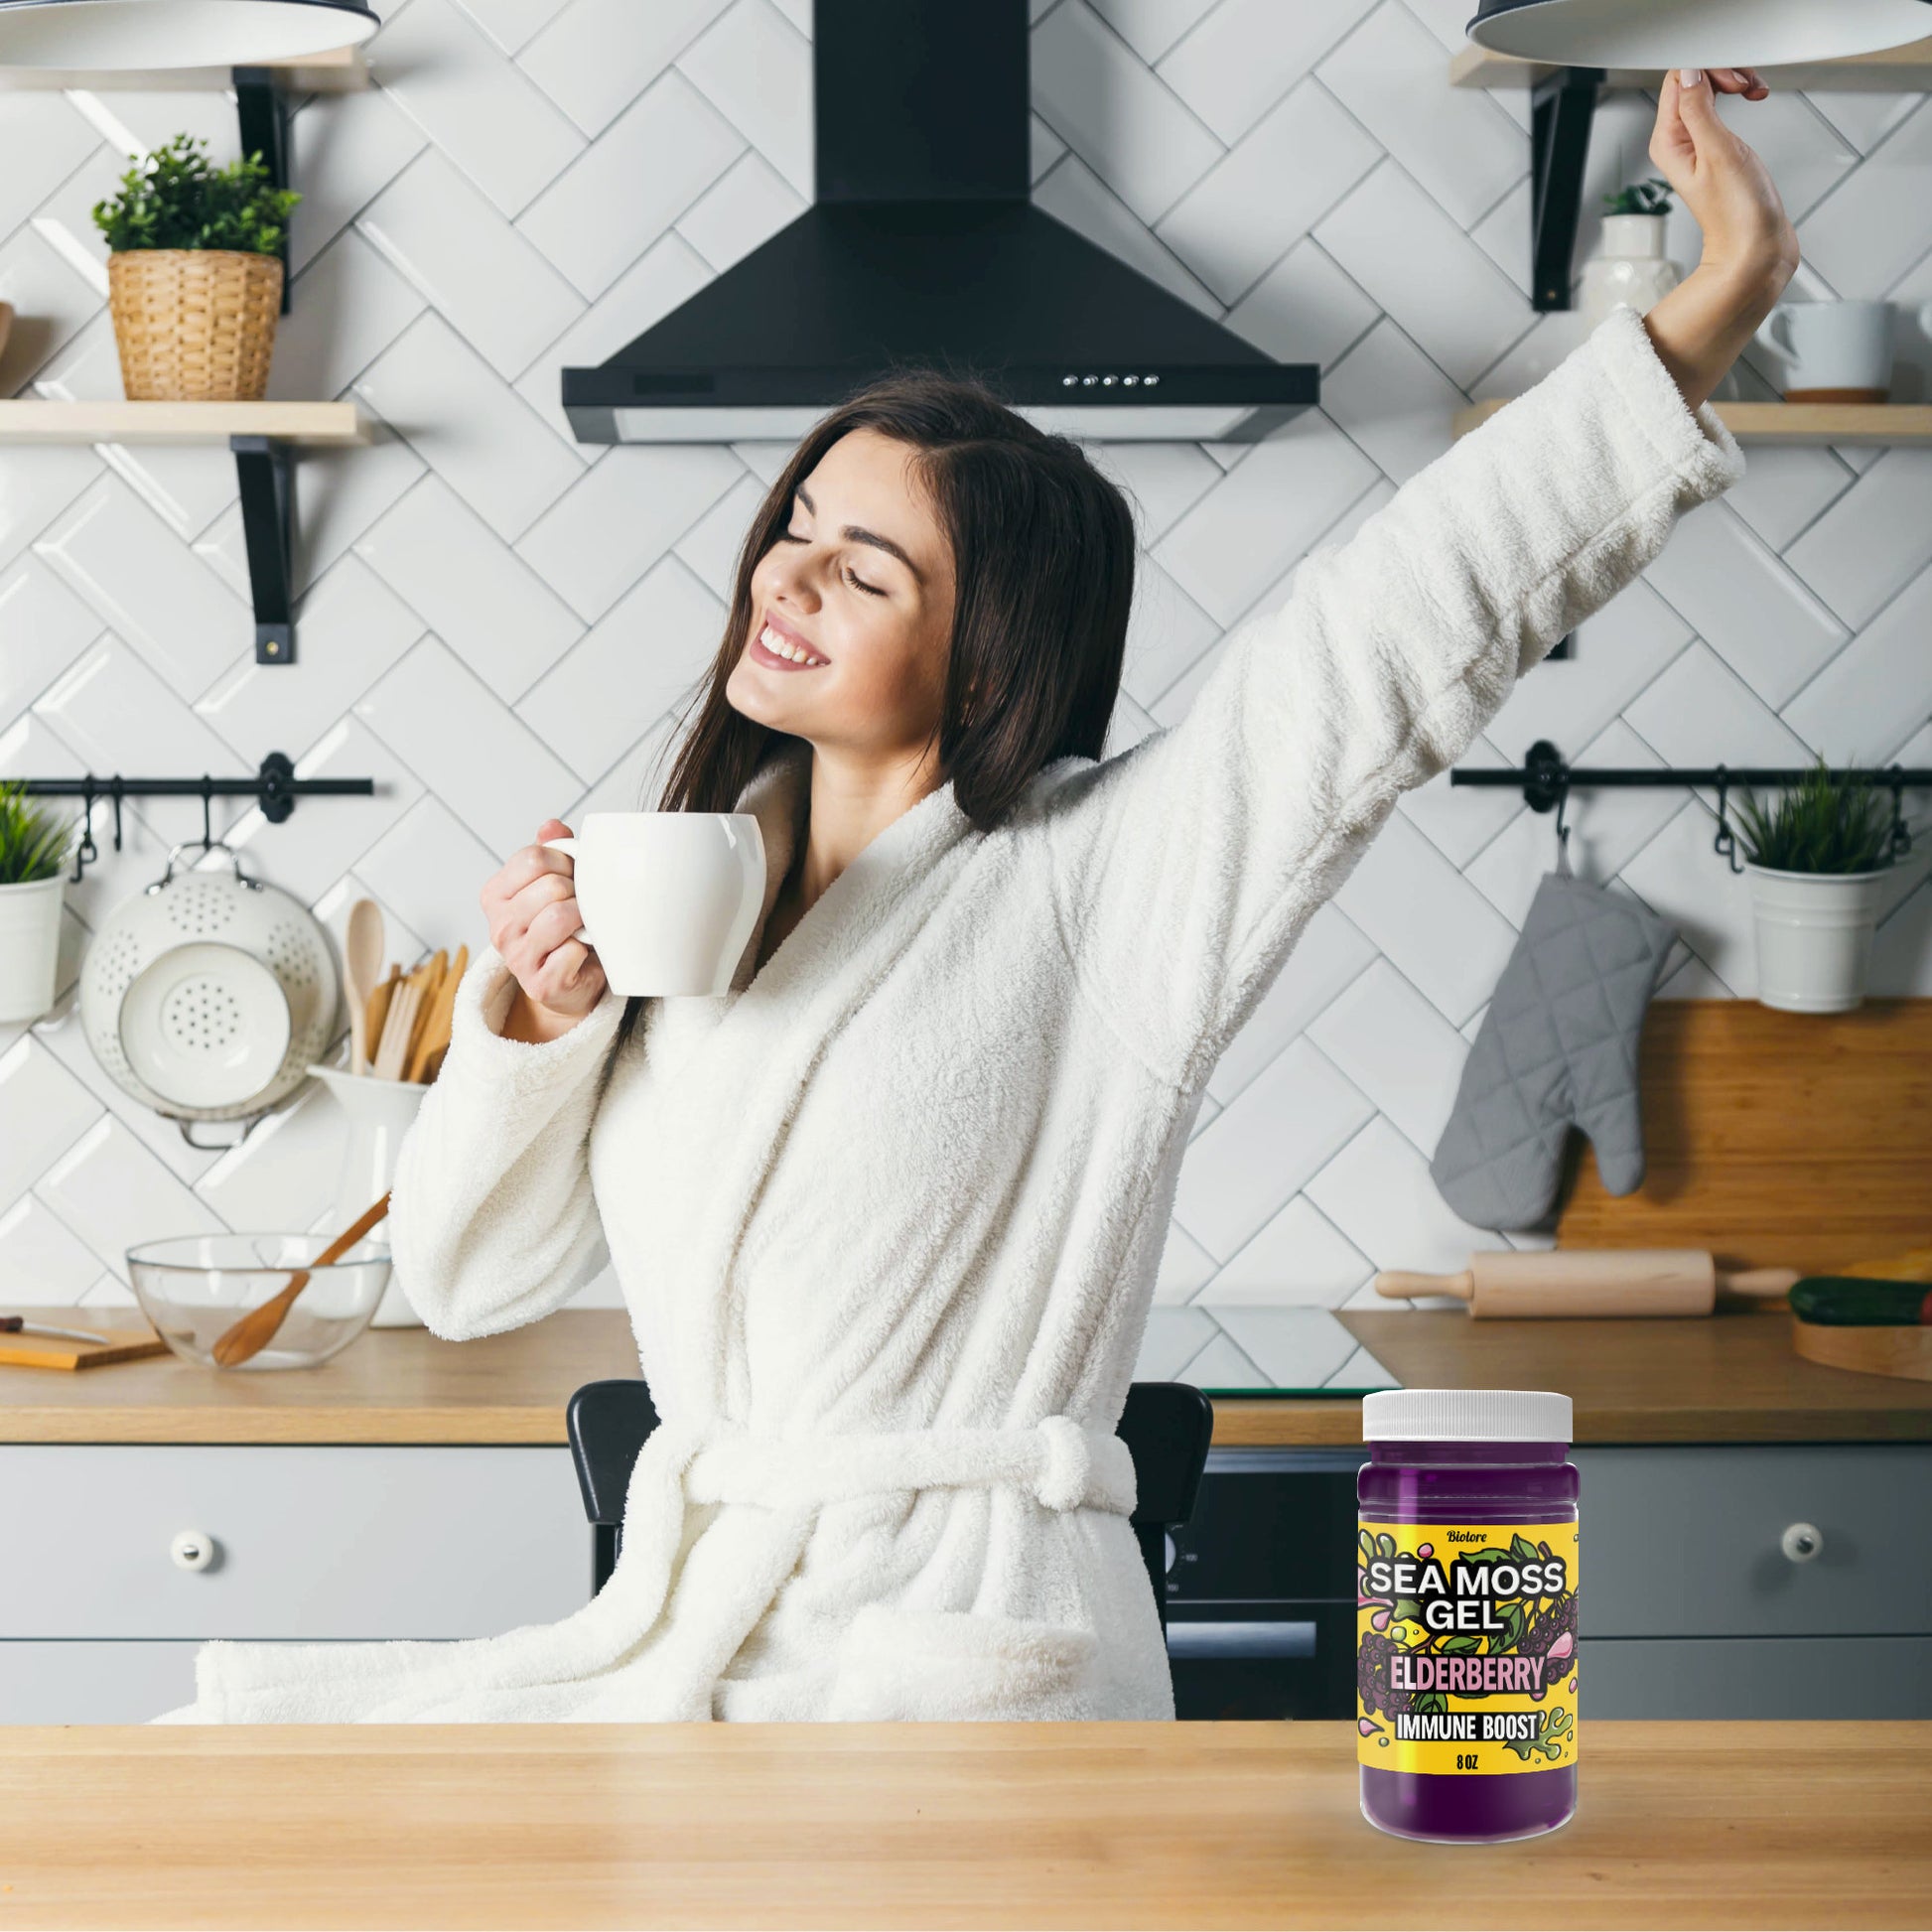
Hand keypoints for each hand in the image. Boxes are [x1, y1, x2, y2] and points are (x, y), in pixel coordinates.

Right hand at [480, 818, 607, 1041]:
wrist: (569, 981)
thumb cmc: (562, 927)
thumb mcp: (551, 883)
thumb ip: (551, 851)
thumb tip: (552, 826)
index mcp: (495, 895)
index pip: (534, 858)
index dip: (564, 862)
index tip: (571, 876)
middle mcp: (499, 926)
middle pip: (551, 886)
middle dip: (577, 891)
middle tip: (580, 905)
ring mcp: (517, 958)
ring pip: (561, 916)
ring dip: (584, 918)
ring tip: (583, 924)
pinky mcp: (540, 984)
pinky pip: (573, 951)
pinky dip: (586, 948)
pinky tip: (581, 952)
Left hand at [1650, 67, 1797, 284]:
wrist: (1753, 245)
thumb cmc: (1737, 212)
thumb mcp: (1718, 151)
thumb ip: (1699, 110)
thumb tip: (1688, 74)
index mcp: (1667, 142)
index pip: (1677, 80)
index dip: (1709, 70)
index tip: (1735, 84)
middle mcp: (1677, 141)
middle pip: (1692, 80)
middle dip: (1724, 72)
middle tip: (1748, 88)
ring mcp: (1695, 143)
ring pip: (1708, 89)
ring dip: (1734, 81)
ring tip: (1755, 92)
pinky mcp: (1714, 145)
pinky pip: (1719, 104)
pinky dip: (1738, 94)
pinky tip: (1754, 99)